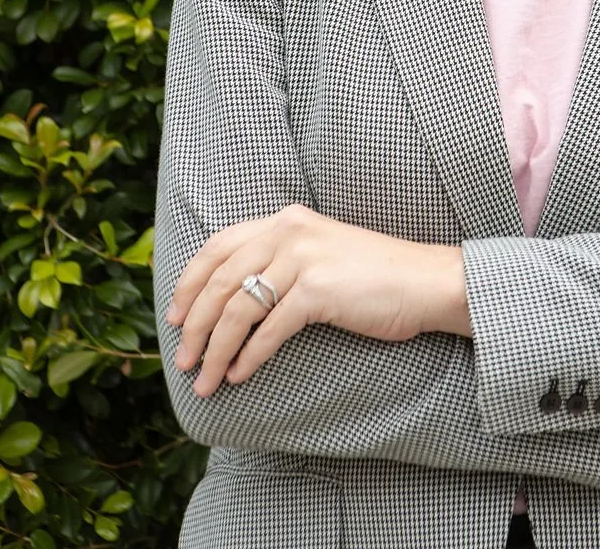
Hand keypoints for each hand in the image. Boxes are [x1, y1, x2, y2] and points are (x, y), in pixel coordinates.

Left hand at [164, 205, 468, 398]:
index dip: (189, 282)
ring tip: (205, 381)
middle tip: (183, 360)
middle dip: (193, 325)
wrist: (426, 281)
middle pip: (220, 281)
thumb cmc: (372, 275)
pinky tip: (238, 376)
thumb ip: (278, 261)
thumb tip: (229, 301)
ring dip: (214, 350)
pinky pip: (268, 330)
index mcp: (285, 219)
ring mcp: (304, 258)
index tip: (174, 315)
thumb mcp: (318, 253)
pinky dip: (248, 357)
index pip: (218, 246)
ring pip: (238, 309)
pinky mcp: (318, 290)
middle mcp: (289, 230)